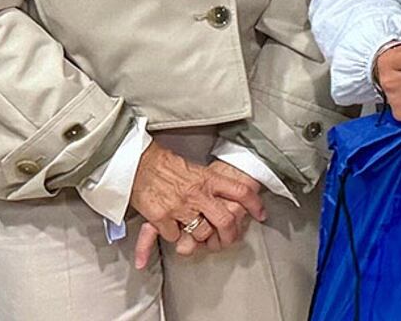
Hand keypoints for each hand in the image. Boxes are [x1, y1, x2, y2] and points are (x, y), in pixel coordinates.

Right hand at [130, 144, 265, 267]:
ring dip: (201, 237)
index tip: (261, 214)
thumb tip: (232, 196)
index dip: (255, 204)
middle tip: (229, 238)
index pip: (241, 191)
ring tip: (198, 235)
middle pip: (226, 219)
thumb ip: (212, 184)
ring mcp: (179, 206)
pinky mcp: (161, 217)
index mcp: (209, 178)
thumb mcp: (197, 169)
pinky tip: (173, 231)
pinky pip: (174, 236)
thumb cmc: (166, 165)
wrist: (138, 162)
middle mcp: (198, 193)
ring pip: (202, 232)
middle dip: (230, 234)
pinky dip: (175, 237)